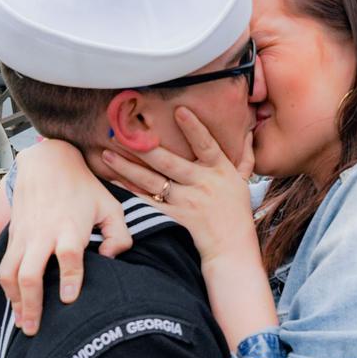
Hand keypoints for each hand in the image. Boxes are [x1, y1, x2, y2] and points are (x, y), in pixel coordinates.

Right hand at [0, 140, 130, 335]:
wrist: (47, 165)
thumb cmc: (83, 188)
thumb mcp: (111, 206)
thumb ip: (120, 235)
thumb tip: (112, 259)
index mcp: (70, 226)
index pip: (68, 255)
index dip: (70, 277)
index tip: (70, 298)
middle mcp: (43, 234)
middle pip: (30, 272)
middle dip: (33, 303)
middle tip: (37, 328)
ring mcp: (25, 237)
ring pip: (10, 273)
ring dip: (15, 301)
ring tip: (23, 324)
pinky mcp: (14, 238)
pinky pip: (3, 267)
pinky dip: (6, 289)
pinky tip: (15, 305)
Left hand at [101, 106, 254, 263]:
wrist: (232, 247)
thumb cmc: (238, 212)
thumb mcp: (244, 182)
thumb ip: (245, 156)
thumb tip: (249, 131)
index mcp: (220, 171)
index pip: (207, 145)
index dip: (194, 128)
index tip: (179, 110)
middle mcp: (202, 184)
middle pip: (169, 163)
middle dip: (144, 147)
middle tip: (122, 132)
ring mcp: (186, 202)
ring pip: (152, 182)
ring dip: (128, 168)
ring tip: (107, 154)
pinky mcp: (174, 217)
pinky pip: (148, 201)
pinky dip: (130, 191)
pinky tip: (114, 181)